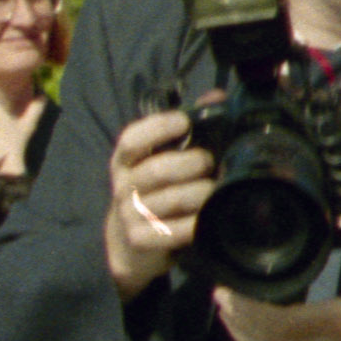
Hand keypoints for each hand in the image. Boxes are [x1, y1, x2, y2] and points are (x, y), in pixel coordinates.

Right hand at [102, 106, 218, 296]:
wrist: (130, 243)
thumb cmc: (154, 191)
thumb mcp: (160, 159)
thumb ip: (186, 128)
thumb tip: (215, 97)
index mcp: (124, 161)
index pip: (131, 140)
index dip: (158, 127)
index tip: (185, 121)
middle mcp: (124, 187)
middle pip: (160, 169)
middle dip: (194, 163)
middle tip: (211, 163)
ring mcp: (131, 215)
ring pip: (175, 199)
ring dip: (204, 192)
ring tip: (217, 188)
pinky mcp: (142, 240)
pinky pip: (179, 229)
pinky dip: (199, 221)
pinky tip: (210, 215)